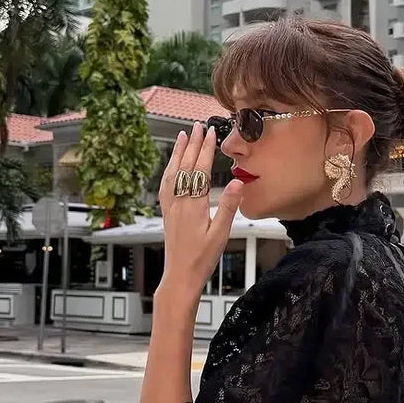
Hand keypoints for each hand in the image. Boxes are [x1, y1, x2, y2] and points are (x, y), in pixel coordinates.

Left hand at [157, 123, 244, 300]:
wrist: (180, 276)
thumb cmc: (201, 259)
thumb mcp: (221, 234)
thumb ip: (229, 207)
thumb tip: (238, 182)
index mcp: (194, 205)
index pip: (200, 170)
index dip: (206, 150)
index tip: (211, 133)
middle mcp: (179, 202)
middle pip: (186, 166)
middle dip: (193, 145)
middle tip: (199, 126)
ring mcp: (171, 206)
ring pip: (173, 173)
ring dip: (178, 153)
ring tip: (183, 136)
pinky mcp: (167, 213)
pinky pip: (165, 185)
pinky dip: (169, 170)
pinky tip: (171, 165)